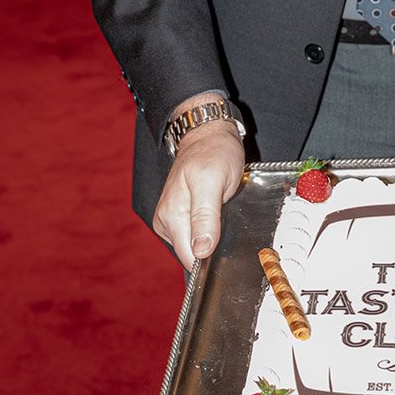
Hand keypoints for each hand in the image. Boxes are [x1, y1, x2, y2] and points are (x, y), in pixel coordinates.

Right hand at [153, 120, 244, 269]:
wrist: (208, 134)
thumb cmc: (213, 152)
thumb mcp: (213, 182)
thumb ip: (205, 217)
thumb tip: (200, 250)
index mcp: (171, 217)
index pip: (190, 259)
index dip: (210, 260)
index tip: (227, 247)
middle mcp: (166, 222)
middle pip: (192, 255)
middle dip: (213, 248)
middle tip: (228, 223)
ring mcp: (172, 220)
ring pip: (196, 247)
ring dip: (213, 239)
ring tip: (224, 216)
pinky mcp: (180, 217)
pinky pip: (197, 236)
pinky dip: (211, 232)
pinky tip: (218, 218)